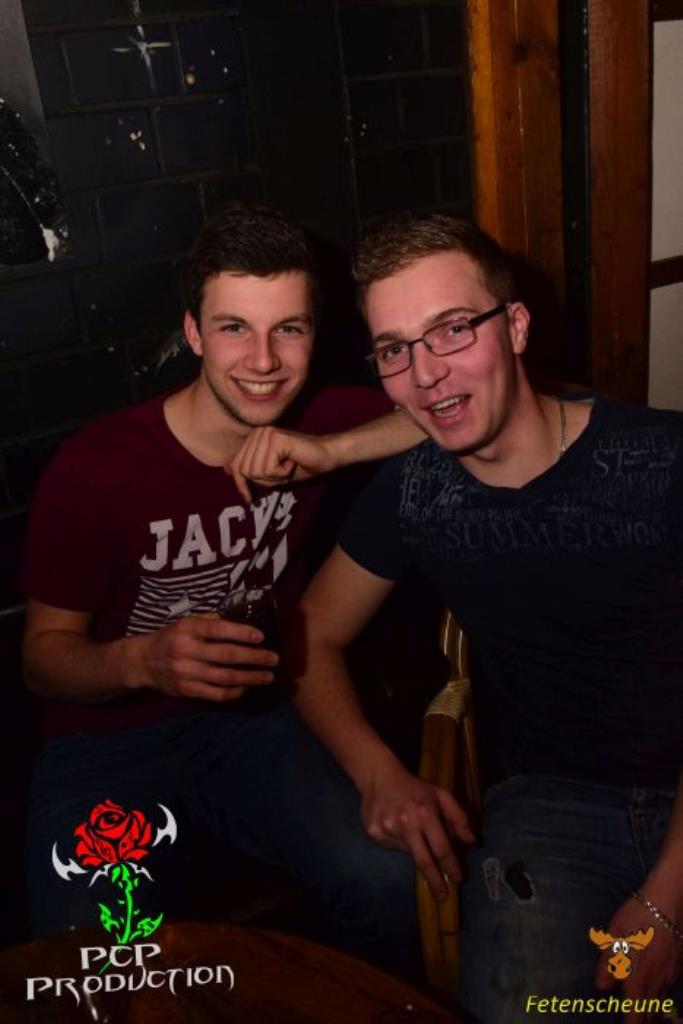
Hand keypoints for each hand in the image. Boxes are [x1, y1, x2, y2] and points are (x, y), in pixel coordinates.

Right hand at [130, 614, 278, 701]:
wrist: (143, 661)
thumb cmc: (172, 637)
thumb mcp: (186, 623)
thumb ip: (211, 621)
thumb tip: (242, 622)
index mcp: (187, 629)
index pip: (218, 629)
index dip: (241, 632)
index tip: (261, 636)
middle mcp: (186, 650)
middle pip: (226, 655)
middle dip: (254, 658)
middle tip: (274, 659)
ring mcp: (186, 672)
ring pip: (224, 677)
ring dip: (250, 678)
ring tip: (268, 676)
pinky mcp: (186, 690)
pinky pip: (215, 694)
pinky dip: (234, 692)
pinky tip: (247, 688)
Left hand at [226, 427, 337, 501]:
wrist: (326, 457)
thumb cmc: (300, 465)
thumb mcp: (270, 473)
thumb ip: (251, 470)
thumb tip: (227, 469)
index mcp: (254, 438)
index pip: (236, 464)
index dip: (240, 484)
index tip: (249, 499)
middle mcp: (257, 432)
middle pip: (245, 470)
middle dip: (265, 479)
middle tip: (283, 472)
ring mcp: (265, 433)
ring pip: (255, 470)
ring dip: (275, 476)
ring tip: (288, 465)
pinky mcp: (275, 438)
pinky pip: (268, 468)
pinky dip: (281, 472)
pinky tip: (292, 462)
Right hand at [361, 762, 474, 899]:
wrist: (379, 777)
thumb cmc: (415, 788)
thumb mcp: (441, 795)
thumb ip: (459, 817)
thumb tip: (473, 841)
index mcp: (425, 812)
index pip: (442, 847)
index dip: (451, 866)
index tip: (458, 879)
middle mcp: (406, 823)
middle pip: (424, 861)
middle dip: (435, 881)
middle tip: (443, 896)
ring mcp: (387, 829)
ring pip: (408, 853)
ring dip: (415, 850)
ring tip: (411, 831)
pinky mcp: (374, 833)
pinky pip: (392, 847)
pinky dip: (399, 843)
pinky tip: (396, 827)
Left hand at [594, 880, 682, 1023]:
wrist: (669, 901)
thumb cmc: (638, 917)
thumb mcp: (614, 936)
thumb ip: (607, 964)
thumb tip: (602, 985)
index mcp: (639, 978)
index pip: (636, 1016)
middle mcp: (658, 984)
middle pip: (652, 1016)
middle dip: (642, 1020)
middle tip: (631, 1018)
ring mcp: (672, 977)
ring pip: (661, 1003)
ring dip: (652, 1010)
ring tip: (641, 1007)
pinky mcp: (680, 968)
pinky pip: (669, 988)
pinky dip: (661, 993)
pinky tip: (653, 983)